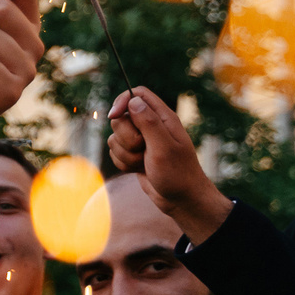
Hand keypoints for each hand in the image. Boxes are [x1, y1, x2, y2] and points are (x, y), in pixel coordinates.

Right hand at [109, 85, 232, 242]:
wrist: (180, 199)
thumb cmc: (177, 174)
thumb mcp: (163, 147)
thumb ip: (148, 122)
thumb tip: (133, 100)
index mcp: (163, 118)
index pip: (137, 95)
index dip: (122, 102)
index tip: (114, 116)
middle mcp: (151, 126)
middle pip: (121, 117)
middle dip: (124, 136)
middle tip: (142, 148)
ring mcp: (142, 141)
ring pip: (116, 137)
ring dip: (125, 153)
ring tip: (144, 162)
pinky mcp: (134, 154)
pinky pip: (115, 152)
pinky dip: (123, 163)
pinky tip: (139, 169)